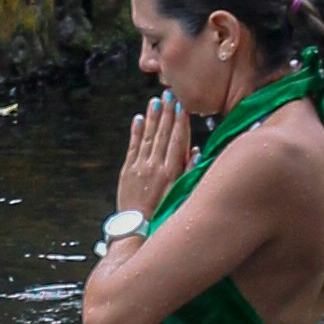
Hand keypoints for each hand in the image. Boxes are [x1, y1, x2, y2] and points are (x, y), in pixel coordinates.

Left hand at [118, 96, 189, 220]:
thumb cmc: (165, 213)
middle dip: (167, 113)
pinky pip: (132, 147)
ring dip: (152, 117)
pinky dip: (136, 132)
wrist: (138, 229)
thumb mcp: (182, 194)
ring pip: (147, 137)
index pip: (177, 140)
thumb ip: (189, 172)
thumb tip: (196, 150)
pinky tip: (139, 118)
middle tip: (169, 94)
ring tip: (155, 101)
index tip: (182, 105)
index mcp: (172, 172)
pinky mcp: (127, 170)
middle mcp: (155, 166)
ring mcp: (139, 167)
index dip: (180, 121)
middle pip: (163, 134)